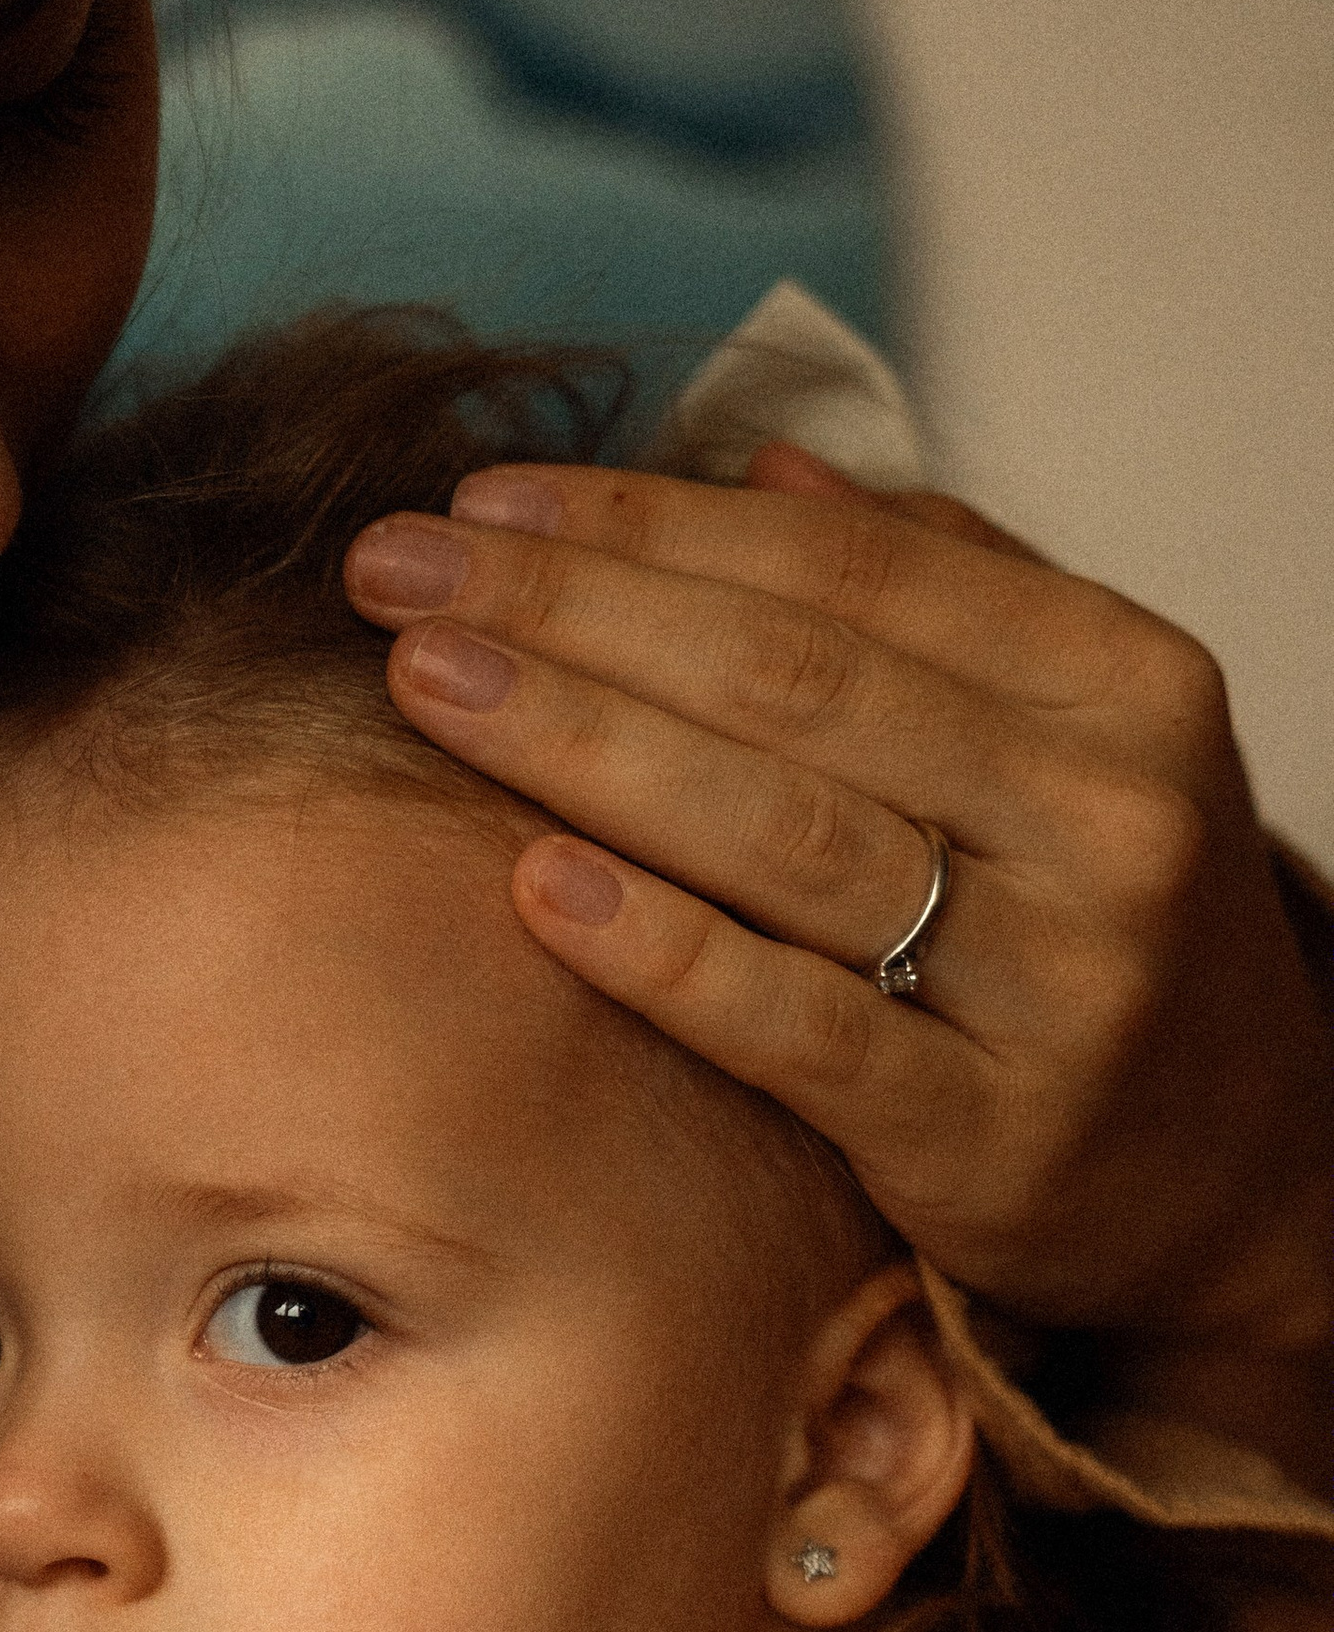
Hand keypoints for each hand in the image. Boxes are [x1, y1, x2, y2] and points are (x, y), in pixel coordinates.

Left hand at [344, 451, 1333, 1383]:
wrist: (1239, 1166)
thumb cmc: (1095, 918)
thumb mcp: (1069, 733)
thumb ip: (935, 588)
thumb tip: (761, 465)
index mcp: (1119, 679)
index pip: (844, 569)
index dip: (644, 525)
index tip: (479, 502)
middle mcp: (1102, 815)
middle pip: (792, 681)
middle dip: (571, 611)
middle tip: (392, 573)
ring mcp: (1057, 983)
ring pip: (784, 834)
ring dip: (583, 745)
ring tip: (428, 684)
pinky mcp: (987, 1137)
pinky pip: (797, 1028)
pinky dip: (663, 950)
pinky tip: (534, 885)